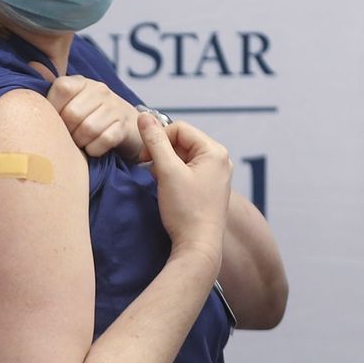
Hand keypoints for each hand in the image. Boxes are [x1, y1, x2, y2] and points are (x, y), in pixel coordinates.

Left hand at [29, 63, 143, 159]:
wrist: (125, 123)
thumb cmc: (88, 113)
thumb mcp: (71, 98)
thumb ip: (52, 89)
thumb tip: (32, 64)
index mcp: (81, 82)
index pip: (61, 89)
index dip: (54, 109)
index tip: (55, 120)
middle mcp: (99, 90)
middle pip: (72, 114)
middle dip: (66, 131)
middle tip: (68, 136)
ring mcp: (113, 107)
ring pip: (88, 129)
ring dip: (80, 142)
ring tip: (79, 142)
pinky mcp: (123, 126)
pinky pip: (104, 140)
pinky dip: (94, 149)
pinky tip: (92, 147)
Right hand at [138, 114, 231, 266]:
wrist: (198, 246)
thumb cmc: (186, 210)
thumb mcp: (166, 171)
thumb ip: (155, 141)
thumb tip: (144, 116)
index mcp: (215, 151)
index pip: (179, 128)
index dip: (158, 138)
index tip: (143, 157)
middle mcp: (220, 160)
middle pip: (182, 141)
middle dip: (162, 152)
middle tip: (149, 169)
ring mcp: (217, 175)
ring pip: (183, 156)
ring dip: (166, 164)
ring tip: (159, 181)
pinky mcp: (210, 188)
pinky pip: (188, 170)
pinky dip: (174, 175)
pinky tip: (167, 189)